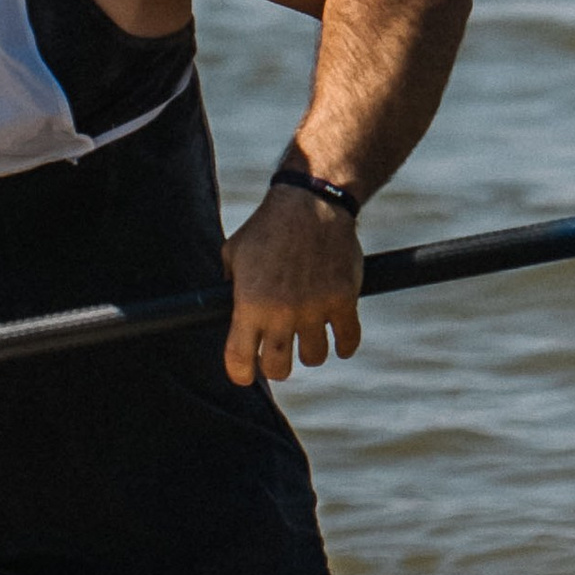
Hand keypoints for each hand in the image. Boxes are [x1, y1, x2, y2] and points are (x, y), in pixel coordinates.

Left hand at [222, 182, 362, 386]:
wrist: (311, 202)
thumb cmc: (268, 226)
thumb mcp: (234, 253)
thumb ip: (230, 286)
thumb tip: (226, 309)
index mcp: (249, 304)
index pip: (240, 360)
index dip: (241, 373)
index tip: (245, 373)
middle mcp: (281, 312)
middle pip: (278, 368)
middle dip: (276, 366)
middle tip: (278, 356)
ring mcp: (315, 308)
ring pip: (313, 358)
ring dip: (309, 352)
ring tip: (307, 339)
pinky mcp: (344, 300)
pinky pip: (348, 341)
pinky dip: (344, 345)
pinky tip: (338, 340)